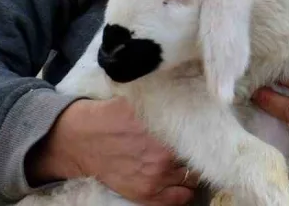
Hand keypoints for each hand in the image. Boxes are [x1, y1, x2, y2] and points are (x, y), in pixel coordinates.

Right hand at [26, 97, 200, 204]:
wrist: (80, 139)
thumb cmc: (110, 115)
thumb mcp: (141, 100)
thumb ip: (169, 100)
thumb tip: (196, 93)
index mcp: (165, 128)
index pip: (203, 133)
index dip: (206, 131)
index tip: (208, 128)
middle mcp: (164, 154)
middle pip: (198, 155)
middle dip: (197, 149)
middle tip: (196, 144)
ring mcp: (155, 177)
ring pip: (190, 176)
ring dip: (190, 169)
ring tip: (186, 161)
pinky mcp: (145, 193)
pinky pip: (178, 198)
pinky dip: (184, 191)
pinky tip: (184, 182)